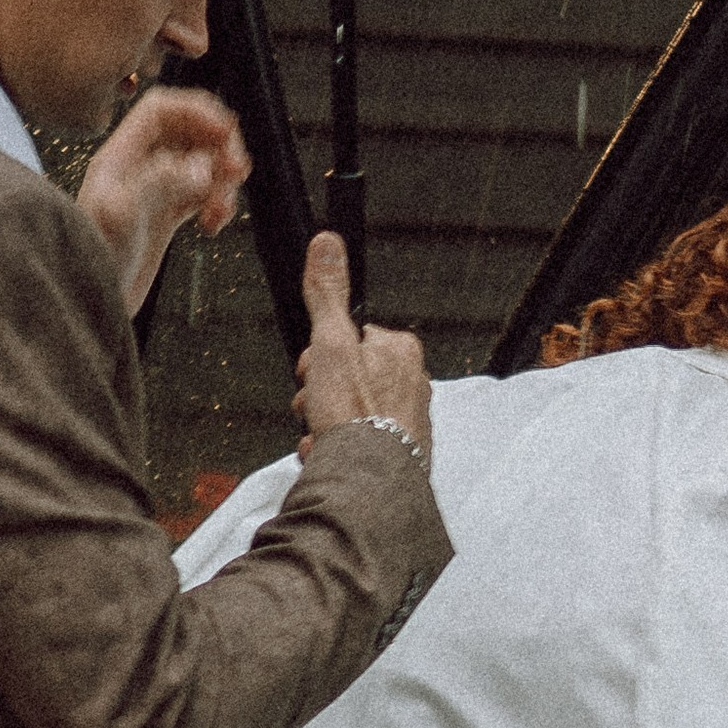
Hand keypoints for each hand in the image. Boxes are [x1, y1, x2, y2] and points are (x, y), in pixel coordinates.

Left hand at [77, 86, 249, 313]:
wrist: (86, 306)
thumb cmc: (91, 262)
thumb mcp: (122, 217)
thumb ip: (160, 183)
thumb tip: (202, 167)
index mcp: (120, 156)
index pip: (161, 109)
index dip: (197, 111)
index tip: (226, 131)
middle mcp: (136, 168)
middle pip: (188, 131)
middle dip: (219, 145)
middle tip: (238, 170)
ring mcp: (152, 191)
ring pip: (201, 163)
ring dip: (223, 181)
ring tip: (223, 209)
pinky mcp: (165, 216)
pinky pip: (202, 194)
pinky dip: (218, 204)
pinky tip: (213, 227)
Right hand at [295, 231, 431, 457]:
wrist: (368, 483)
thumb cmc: (356, 417)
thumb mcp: (331, 343)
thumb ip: (327, 295)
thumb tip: (327, 245)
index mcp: (401, 352)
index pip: (351, 340)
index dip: (322, 357)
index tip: (313, 372)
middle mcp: (414, 384)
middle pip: (349, 378)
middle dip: (322, 396)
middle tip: (315, 408)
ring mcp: (409, 421)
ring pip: (352, 413)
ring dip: (326, 425)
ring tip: (321, 436)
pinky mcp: (402, 455)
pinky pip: (359, 446)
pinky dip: (338, 451)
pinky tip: (329, 456)